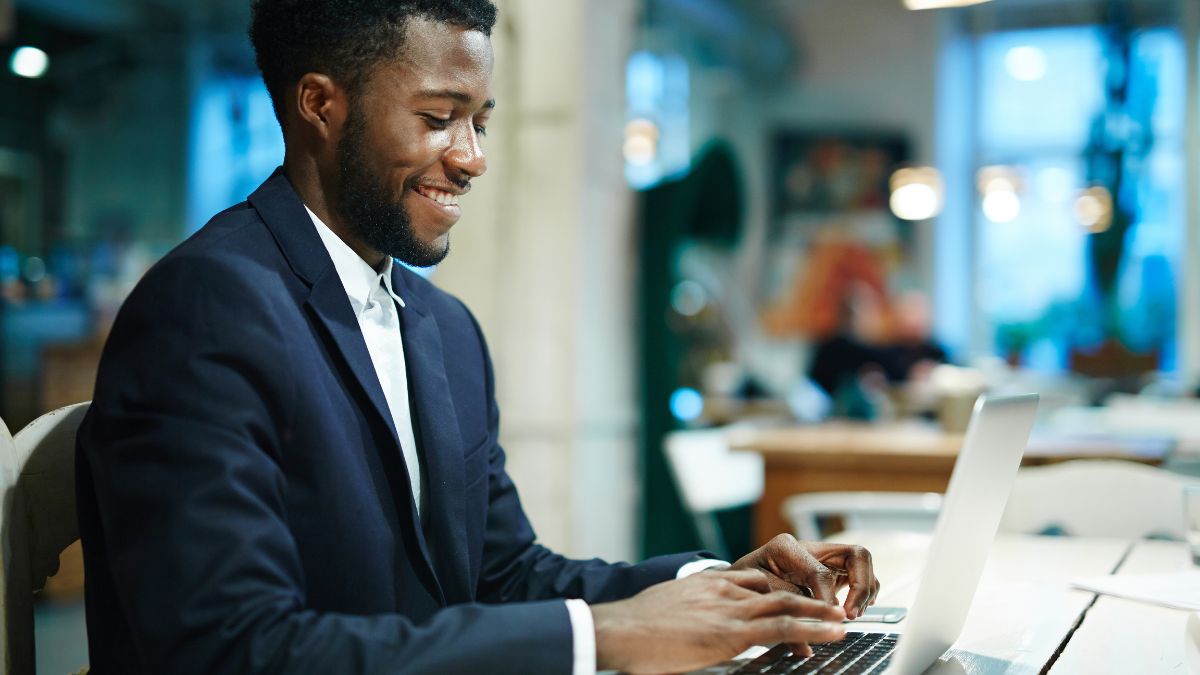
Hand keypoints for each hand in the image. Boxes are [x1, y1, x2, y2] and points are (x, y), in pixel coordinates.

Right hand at [592, 569, 845, 673]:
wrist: (618, 630)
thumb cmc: (634, 628)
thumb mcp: (669, 611)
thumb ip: (690, 615)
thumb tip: (693, 631)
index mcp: (709, 583)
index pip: (756, 581)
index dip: (781, 592)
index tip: (797, 601)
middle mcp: (724, 589)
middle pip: (778, 587)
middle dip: (808, 597)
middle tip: (832, 607)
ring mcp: (730, 608)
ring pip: (788, 603)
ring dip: (820, 611)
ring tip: (844, 618)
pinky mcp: (732, 631)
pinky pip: (783, 626)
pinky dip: (814, 627)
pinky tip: (833, 631)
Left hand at [727, 534, 878, 618]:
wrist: (738, 582)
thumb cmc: (745, 587)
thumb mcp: (758, 599)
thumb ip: (782, 617)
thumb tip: (804, 644)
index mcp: (785, 548)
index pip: (819, 572)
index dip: (827, 600)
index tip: (828, 621)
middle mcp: (808, 548)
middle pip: (855, 554)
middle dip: (861, 586)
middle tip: (852, 614)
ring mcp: (822, 556)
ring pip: (861, 563)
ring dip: (865, 590)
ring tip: (854, 614)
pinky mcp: (830, 569)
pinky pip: (858, 574)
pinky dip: (864, 591)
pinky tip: (856, 609)